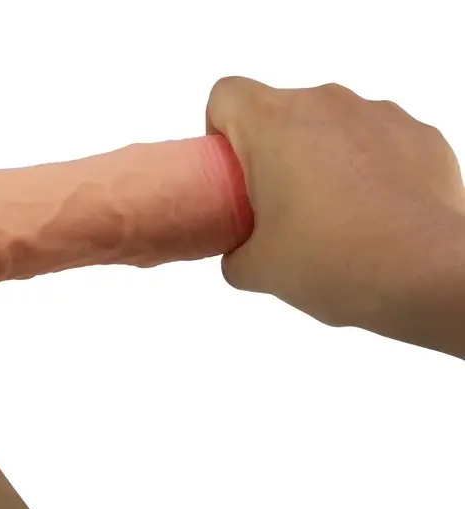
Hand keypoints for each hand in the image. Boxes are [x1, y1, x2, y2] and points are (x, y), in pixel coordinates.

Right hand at [207, 77, 464, 352]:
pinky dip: (368, 166)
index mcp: (274, 124)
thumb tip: (241, 253)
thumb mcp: (259, 269)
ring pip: (330, 124)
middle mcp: (326, 103)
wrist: (426, 275)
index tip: (233, 172)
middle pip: (280, 111)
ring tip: (332, 214)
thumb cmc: (336, 261)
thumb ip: (235, 253)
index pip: (226, 95)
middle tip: (278, 206)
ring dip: (322, 157)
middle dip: (273, 151)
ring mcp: (378, 113)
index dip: (220, 130)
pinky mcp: (420, 133)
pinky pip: (377, 139)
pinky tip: (372, 212)